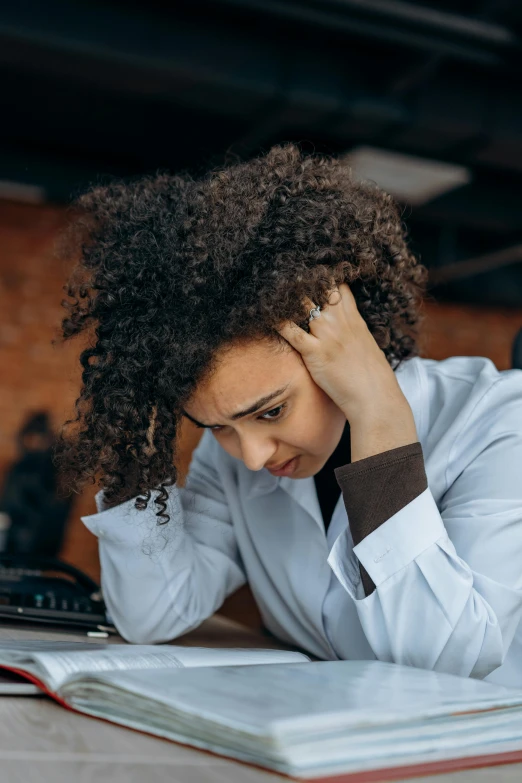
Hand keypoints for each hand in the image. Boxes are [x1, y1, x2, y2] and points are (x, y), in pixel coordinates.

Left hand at [276, 283, 417, 459]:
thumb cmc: (373, 377)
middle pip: (318, 286)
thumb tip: (346, 328)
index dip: (322, 276)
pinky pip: (291, 331)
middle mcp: (339, 320)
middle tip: (281, 274)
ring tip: (268, 290)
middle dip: (300, 280)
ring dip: (284, 297)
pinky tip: (266, 316)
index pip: (337, 284)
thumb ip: (353, 330)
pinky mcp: (315, 352)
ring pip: (301, 303)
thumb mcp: (366, 344)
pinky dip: (277, 322)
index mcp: (353, 317)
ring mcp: (327, 335)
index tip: (308, 273)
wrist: (375, 397)